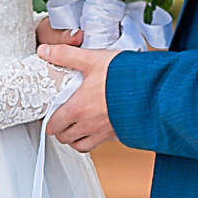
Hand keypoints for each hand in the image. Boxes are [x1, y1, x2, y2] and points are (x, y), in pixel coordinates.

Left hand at [41, 34, 117, 152]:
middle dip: (61, 130)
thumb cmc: (123, 76)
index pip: (54, 124)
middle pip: (65, 138)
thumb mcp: (91, 59)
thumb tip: (45, 51)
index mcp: (78, 108)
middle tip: (62, 120)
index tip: (51, 115)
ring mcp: (104, 132)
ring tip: (76, 127)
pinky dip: (93, 140)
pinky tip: (96, 128)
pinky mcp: (118, 134)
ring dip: (75, 138)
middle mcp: (89, 124)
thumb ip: (66, 55)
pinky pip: (100, 145)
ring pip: (81, 145)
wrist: (152, 89)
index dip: (49, 121)